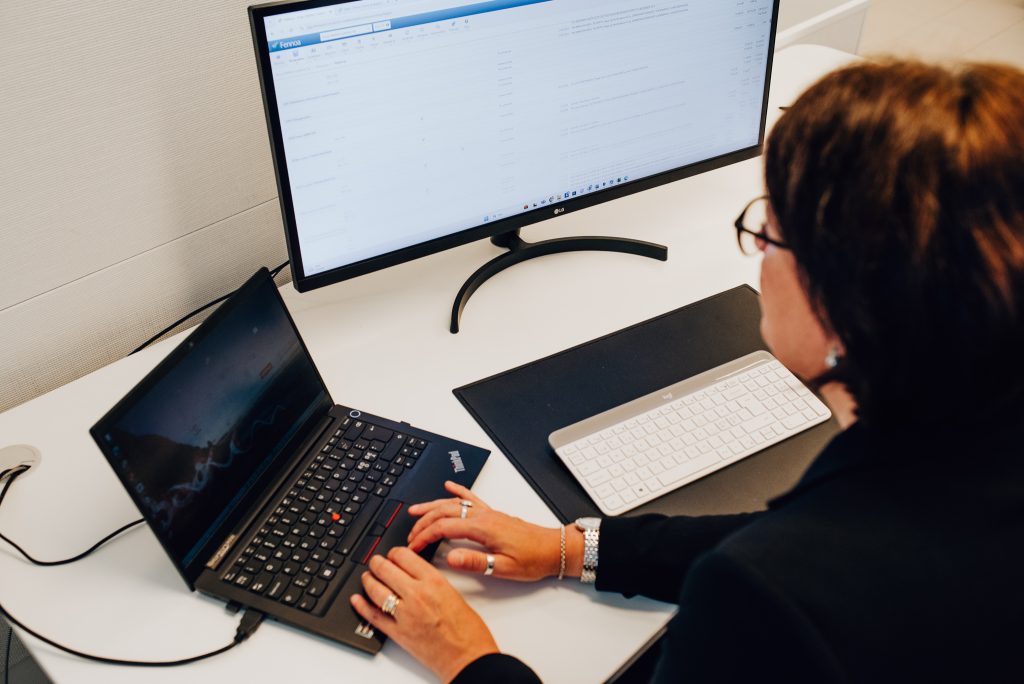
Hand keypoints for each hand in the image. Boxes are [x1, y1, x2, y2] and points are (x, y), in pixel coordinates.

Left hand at [350, 547, 497, 682]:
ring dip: (368, 581)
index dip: (394, 552)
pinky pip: (374, 617)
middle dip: (377, 563)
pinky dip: (362, 607)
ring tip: (366, 577)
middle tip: (375, 562)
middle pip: (386, 570)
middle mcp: (417, 595)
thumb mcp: (454, 594)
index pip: (404, 556)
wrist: (468, 657)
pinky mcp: (398, 633)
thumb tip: (416, 576)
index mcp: (434, 581)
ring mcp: (405, 614)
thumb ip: (432, 582)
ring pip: (376, 591)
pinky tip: (356, 600)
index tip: (392, 554)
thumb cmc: (468, 630)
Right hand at [407, 481, 564, 580]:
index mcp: (483, 529)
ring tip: (415, 510)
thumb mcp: (503, 568)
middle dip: (423, 523)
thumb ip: (475, 562)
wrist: (553, 549)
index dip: (424, 537)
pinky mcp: (493, 514)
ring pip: (454, 503)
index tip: (413, 547)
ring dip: (432, 505)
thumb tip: (450, 558)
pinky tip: (449, 486)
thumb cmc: (532, 559)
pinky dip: (458, 491)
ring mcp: (488, 513)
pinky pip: (472, 498)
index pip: (444, 529)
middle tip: (409, 534)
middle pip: (444, 513)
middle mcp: (484, 516)